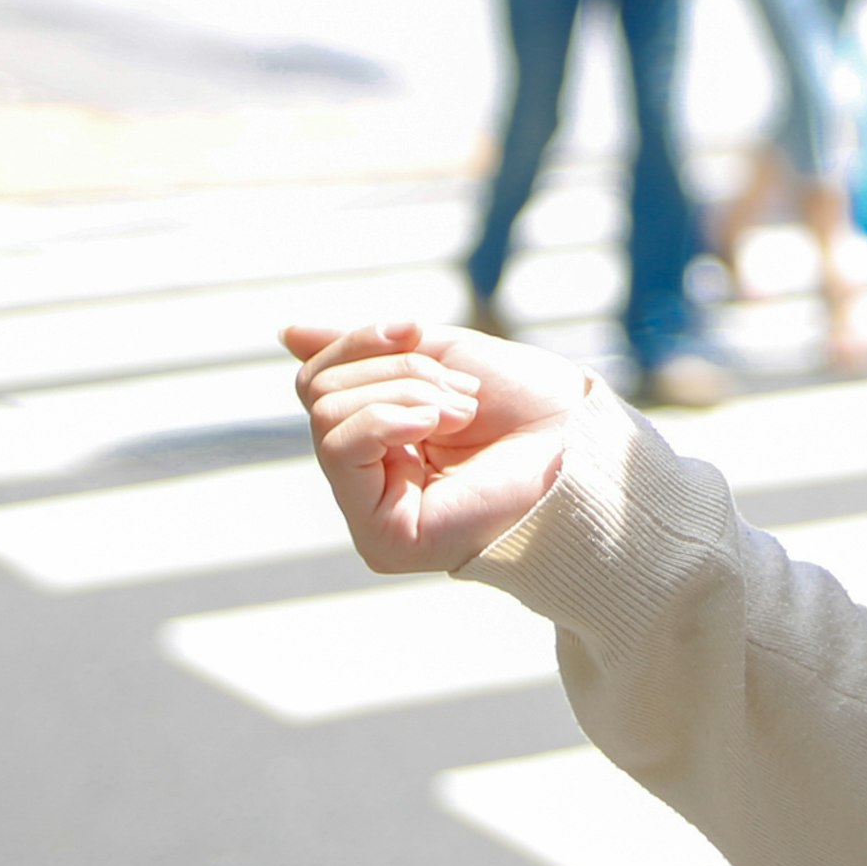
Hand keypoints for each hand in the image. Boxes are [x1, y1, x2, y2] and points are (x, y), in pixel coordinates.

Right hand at [283, 319, 593, 575]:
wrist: (580, 443)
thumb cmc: (524, 404)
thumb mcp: (436, 356)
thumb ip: (363, 350)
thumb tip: (286, 334)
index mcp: (376, 436)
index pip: (319, 380)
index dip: (359, 341)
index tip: (413, 327)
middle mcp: (366, 478)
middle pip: (320, 393)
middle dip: (396, 370)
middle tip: (460, 394)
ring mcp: (369, 512)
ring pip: (328, 415)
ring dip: (405, 391)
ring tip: (462, 411)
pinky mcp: (381, 538)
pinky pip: (342, 450)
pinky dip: (389, 417)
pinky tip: (437, 423)